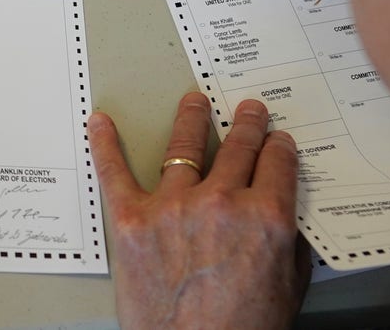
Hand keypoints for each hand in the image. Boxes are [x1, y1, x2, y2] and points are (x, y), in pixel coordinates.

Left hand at [90, 94, 309, 329]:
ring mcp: (173, 207)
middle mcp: (222, 203)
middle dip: (246, 125)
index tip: (277, 139)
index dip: (278, 148)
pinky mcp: (132, 220)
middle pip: (237, 148)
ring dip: (191, 120)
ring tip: (193, 102)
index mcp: (267, 218)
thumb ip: (287, 243)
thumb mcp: (288, 286)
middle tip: (248, 111)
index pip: (277, 164)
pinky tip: (101, 123)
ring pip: (183, 148)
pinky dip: (104, 144)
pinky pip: (114, 172)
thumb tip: (283, 217)